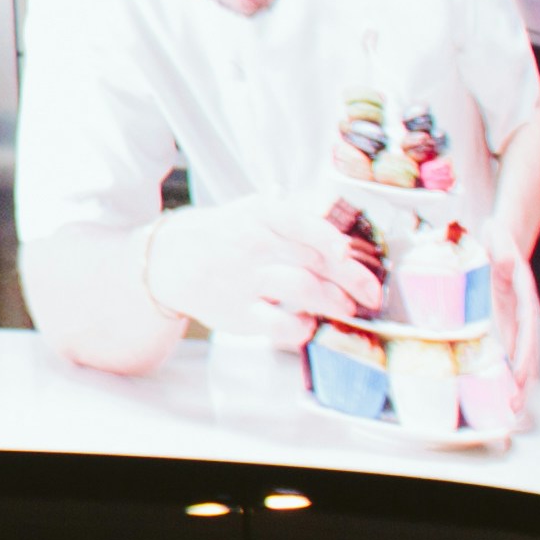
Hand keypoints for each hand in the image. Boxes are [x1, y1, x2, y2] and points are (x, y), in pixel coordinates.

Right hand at [143, 192, 387, 343]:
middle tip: (371, 294)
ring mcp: (246, 279)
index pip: (304, 223)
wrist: (168, 261)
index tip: (348, 253)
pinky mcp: (240, 313)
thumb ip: (296, 223)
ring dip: (336, 302)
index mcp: (261, 215)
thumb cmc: (223, 237)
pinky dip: (302, 326)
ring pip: (305, 289)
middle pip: (316, 260)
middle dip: (353, 280)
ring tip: (347, 309)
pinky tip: (307, 324)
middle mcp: (254, 244)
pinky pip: (281, 323)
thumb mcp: (252, 213)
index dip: (331, 238)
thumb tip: (347, 244)